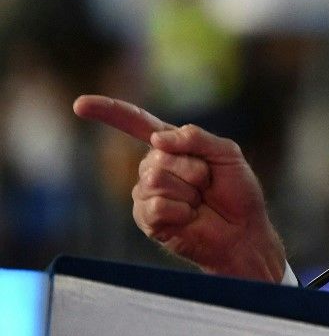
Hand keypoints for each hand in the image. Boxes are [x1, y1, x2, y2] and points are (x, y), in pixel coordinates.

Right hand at [73, 95, 285, 281]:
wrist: (243, 230)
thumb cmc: (237, 192)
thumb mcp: (226, 153)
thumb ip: (196, 137)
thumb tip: (157, 140)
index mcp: (170, 146)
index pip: (136, 123)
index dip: (108, 112)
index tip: (79, 105)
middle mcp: (153, 166)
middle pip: (158, 155)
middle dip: (193, 168)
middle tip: (207, 184)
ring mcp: (147, 193)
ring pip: (156, 178)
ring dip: (189, 190)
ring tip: (199, 201)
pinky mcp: (146, 219)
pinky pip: (156, 205)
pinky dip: (182, 210)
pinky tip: (190, 217)